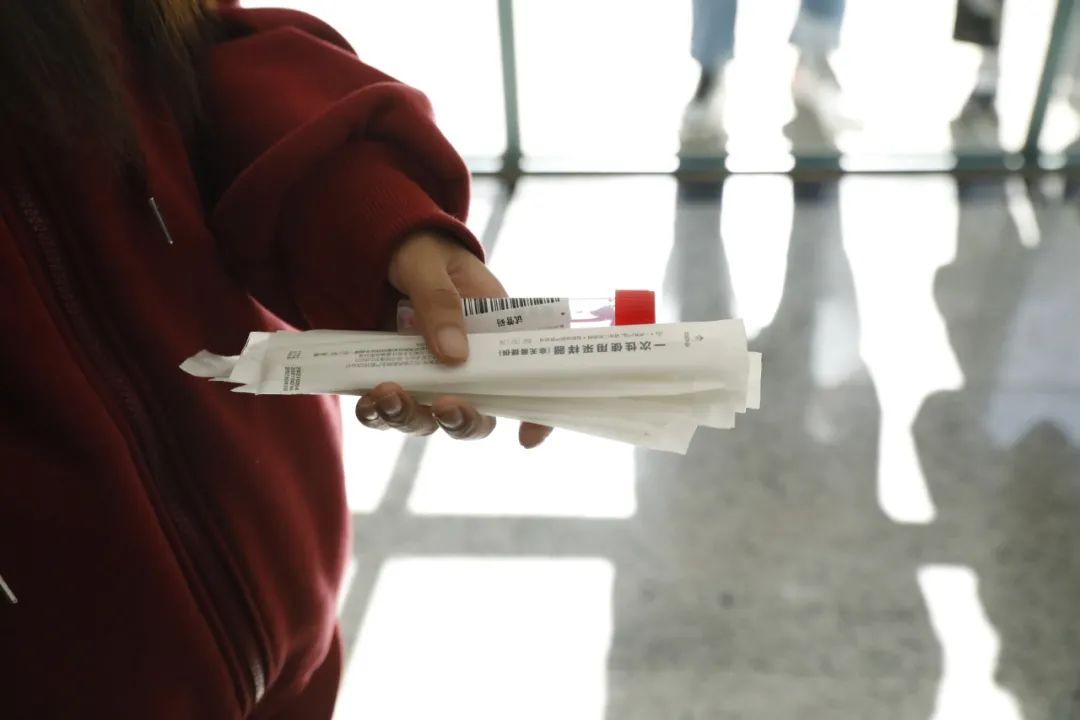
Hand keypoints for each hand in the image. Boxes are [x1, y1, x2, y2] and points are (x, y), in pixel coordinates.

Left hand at [355, 231, 551, 447]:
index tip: (527, 438)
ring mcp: (431, 375)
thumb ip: (441, 303)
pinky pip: (389, 411)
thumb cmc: (420, 249)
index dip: (535, 414)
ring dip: (411, 418)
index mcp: (495, 331)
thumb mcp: (431, 264)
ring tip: (387, 395)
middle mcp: (468, 362)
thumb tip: (454, 356)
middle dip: (462, 422)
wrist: (376, 248)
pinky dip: (377, 415)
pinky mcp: (396, 378)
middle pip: (478, 413)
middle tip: (444, 407)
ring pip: (431, 420)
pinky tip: (366, 403)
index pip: (528, 376)